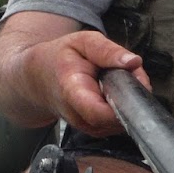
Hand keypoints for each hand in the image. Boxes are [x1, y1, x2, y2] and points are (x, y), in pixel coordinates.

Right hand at [19, 30, 150, 136]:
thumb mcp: (82, 42)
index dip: (123, 102)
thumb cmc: (61, 58)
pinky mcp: (97, 131)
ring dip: (129, 100)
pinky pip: (121, 122)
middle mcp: (79, 117)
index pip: (99, 112)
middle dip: (132, 94)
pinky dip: (124, 106)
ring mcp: (88, 127)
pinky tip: (112, 91)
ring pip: (123, 120)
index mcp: (72, 92)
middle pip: (118, 116)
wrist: (39, 79)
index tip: (133, 81)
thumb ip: (107, 51)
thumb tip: (134, 62)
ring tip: (115, 79)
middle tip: (127, 71)